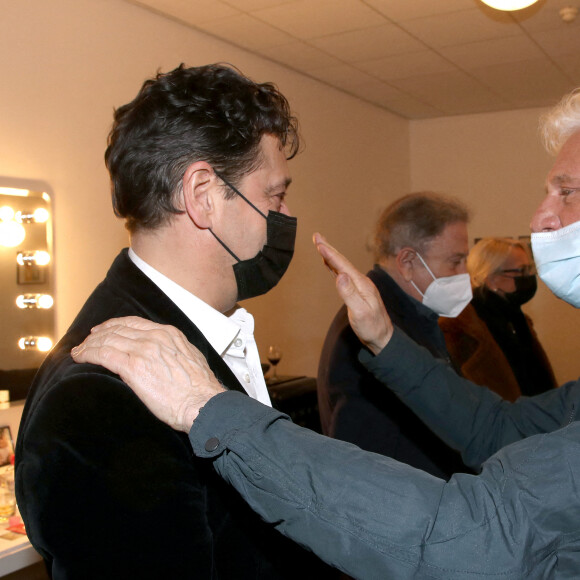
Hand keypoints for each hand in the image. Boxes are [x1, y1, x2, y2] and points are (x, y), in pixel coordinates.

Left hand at [71, 316, 224, 431]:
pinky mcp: (133, 367)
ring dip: (89, 345)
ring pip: (107, 340)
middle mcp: (155, 337)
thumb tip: (164, 359)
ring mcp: (143, 350)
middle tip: (87, 342)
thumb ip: (174, 353)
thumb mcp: (190, 360)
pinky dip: (88, 354)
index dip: (115, 325)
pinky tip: (80, 357)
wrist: (203, 403)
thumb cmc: (200, 390)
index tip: (105, 330)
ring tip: (79, 352)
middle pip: (118, 329)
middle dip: (98, 334)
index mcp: (169, 334)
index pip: (135, 323)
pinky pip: (103, 354)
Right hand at [313, 233, 392, 354]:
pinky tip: (330, 264)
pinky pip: (342, 274)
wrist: (382, 338)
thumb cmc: (372, 327)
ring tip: (321, 245)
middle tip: (316, 236)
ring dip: (331, 255)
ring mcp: (359, 286)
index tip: (319, 243)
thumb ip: (349, 294)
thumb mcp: (360, 312)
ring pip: (342, 266)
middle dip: (329, 248)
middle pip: (342, 262)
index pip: (342, 265)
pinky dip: (334, 266)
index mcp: (361, 284)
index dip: (330, 254)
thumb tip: (340, 276)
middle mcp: (361, 282)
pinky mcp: (356, 292)